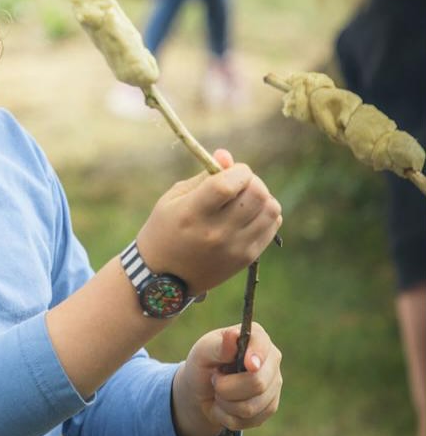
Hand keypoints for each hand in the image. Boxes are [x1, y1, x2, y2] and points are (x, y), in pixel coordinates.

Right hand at [136, 149, 281, 295]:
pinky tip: (249, 216)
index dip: (238, 170)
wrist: (162, 278)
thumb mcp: (174, 198)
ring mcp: (234, 248)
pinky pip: (272, 226)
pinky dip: (266, 215)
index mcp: (192, 214)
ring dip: (262, 198)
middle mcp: (215, 233)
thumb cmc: (164, 230)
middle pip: (257, 194)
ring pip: (271, 210)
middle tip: (239, 185)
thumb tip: (227, 157)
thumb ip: (204, 177)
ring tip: (245, 200)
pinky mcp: (245, 259)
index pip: (229, 184)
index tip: (232, 171)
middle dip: (252, 181)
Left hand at [172, 323, 282, 435]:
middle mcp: (271, 360)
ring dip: (225, 404)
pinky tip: (225, 405)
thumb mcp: (202, 352)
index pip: (263, 345)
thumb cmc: (203, 364)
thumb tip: (233, 335)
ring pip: (251, 407)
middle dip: (226, 388)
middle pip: (258, 383)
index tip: (248, 365)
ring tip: (219, 392)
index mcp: (257, 338)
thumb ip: (218, 345)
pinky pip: (250, 420)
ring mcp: (274, 384)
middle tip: (215, 380)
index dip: (256, 356)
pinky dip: (228, 416)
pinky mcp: (270, 407)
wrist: (202, 391)